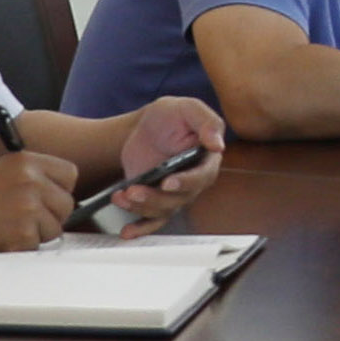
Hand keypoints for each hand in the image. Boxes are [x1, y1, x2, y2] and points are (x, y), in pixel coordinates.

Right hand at [0, 147, 76, 257]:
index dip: (60, 189)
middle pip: (66, 204)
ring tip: (9, 226)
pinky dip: (21, 246)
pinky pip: (37, 245)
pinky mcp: (22, 233)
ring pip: (55, 228)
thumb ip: (33, 176)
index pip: (70, 174)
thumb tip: (61, 193)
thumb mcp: (3, 170)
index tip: (47, 197)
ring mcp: (28, 208)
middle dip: (51, 215)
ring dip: (37, 233)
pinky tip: (2, 236)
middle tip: (25, 218)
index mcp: (27, 161)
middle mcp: (31, 181)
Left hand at [106, 98, 225, 226]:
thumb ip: (206, 122)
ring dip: (141, 207)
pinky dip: (140, 229)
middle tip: (134, 190)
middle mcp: (193, 182)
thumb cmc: (171, 115)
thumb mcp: (188, 108)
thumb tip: (217, 144)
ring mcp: (174, 195)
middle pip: (179, 199)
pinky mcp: (156, 200)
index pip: (201, 177)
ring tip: (122, 195)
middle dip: (155, 197)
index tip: (168, 182)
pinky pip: (152, 220)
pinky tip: (127, 231)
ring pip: (162, 210)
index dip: (186, 182)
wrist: (147, 126)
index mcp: (206, 161)